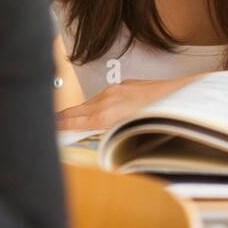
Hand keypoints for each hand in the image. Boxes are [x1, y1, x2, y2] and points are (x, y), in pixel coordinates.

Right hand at [56, 78, 189, 132]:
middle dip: (61, 119)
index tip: (47, 132)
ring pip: (88, 103)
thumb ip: (106, 137)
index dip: (56, 128)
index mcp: (104, 116)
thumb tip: (92, 142)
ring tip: (72, 123)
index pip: (71, 122)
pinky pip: (103, 97)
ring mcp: (114, 90)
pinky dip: (97, 106)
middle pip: (74, 111)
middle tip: (49, 127)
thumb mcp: (129, 136)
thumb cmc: (159, 120)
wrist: (180, 96)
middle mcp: (105, 100)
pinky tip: (101, 114)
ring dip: (81, 113)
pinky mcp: (123, 84)